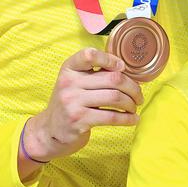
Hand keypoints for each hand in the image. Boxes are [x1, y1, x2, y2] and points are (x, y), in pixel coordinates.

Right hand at [23, 47, 143, 161]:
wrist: (50, 131)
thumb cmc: (71, 103)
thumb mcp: (75, 82)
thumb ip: (95, 73)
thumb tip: (128, 71)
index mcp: (69, 68)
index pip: (89, 55)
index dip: (110, 59)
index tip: (122, 67)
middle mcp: (69, 82)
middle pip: (113, 78)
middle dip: (132, 87)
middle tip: (138, 95)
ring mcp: (73, 102)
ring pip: (115, 97)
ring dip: (131, 103)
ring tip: (134, 107)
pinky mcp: (79, 120)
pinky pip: (111, 117)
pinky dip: (127, 118)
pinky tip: (133, 119)